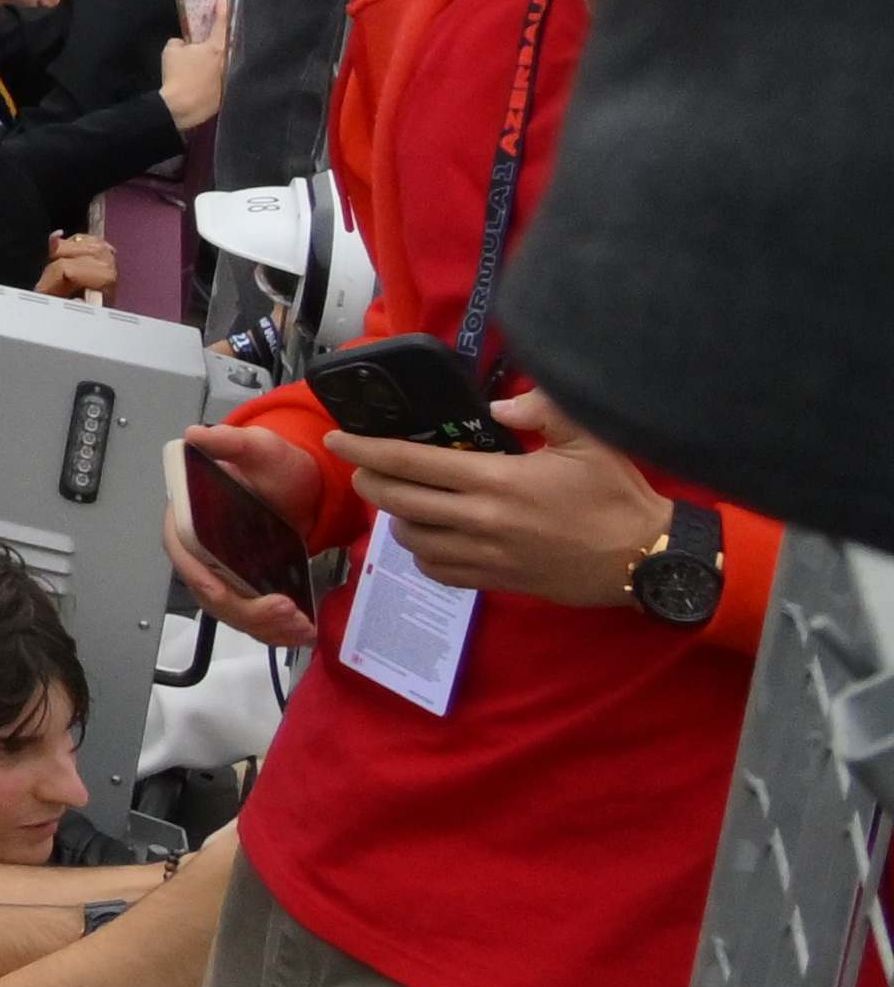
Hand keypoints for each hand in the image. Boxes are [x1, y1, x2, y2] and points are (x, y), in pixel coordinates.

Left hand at [333, 388, 690, 604]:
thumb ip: (541, 408)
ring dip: (396, 519)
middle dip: (370, 482)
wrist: (647, 559)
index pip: (409, 463)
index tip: (339, 439)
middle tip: (364, 468)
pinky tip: (431, 537)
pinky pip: (441, 573)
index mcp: (496, 480)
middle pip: (398, 502)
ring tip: (400, 500)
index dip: (365, 450)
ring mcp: (488, 556)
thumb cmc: (617, 495)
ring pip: (414, 541)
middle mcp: (481, 521)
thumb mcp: (589, 436)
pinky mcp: (500, 582)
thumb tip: (499, 404)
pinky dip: (423, 555)